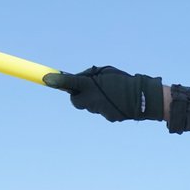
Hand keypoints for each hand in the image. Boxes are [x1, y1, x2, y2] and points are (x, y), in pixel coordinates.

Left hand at [44, 66, 163, 121]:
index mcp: (91, 84)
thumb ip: (88, 76)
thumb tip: (76, 81)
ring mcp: (101, 109)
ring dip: (94, 101)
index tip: (45, 79)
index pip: (69, 82)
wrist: (144, 97)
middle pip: (75, 100)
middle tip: (86, 90)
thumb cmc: (125, 81)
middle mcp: (93, 98)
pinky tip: (117, 103)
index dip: (58, 81)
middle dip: (78, 96)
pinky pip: (102, 112)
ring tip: (110, 95)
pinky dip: (106, 107)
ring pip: (90, 107)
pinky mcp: (109, 117)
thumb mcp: (106, 72)